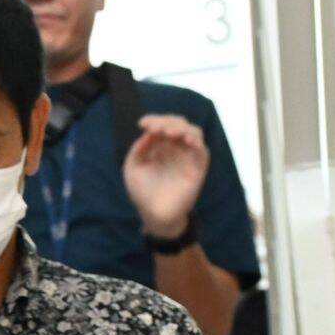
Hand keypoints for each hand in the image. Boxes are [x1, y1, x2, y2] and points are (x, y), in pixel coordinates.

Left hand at [123, 114, 208, 241]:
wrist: (154, 215)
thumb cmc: (143, 192)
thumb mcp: (133, 168)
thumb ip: (138, 150)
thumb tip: (148, 134)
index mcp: (160, 146)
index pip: (162, 125)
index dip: (154, 120)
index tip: (142, 123)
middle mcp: (175, 148)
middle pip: (178, 124)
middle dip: (167, 122)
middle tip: (156, 127)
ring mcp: (187, 156)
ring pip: (193, 132)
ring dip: (182, 128)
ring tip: (169, 132)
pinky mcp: (198, 167)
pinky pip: (201, 149)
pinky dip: (195, 141)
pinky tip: (185, 140)